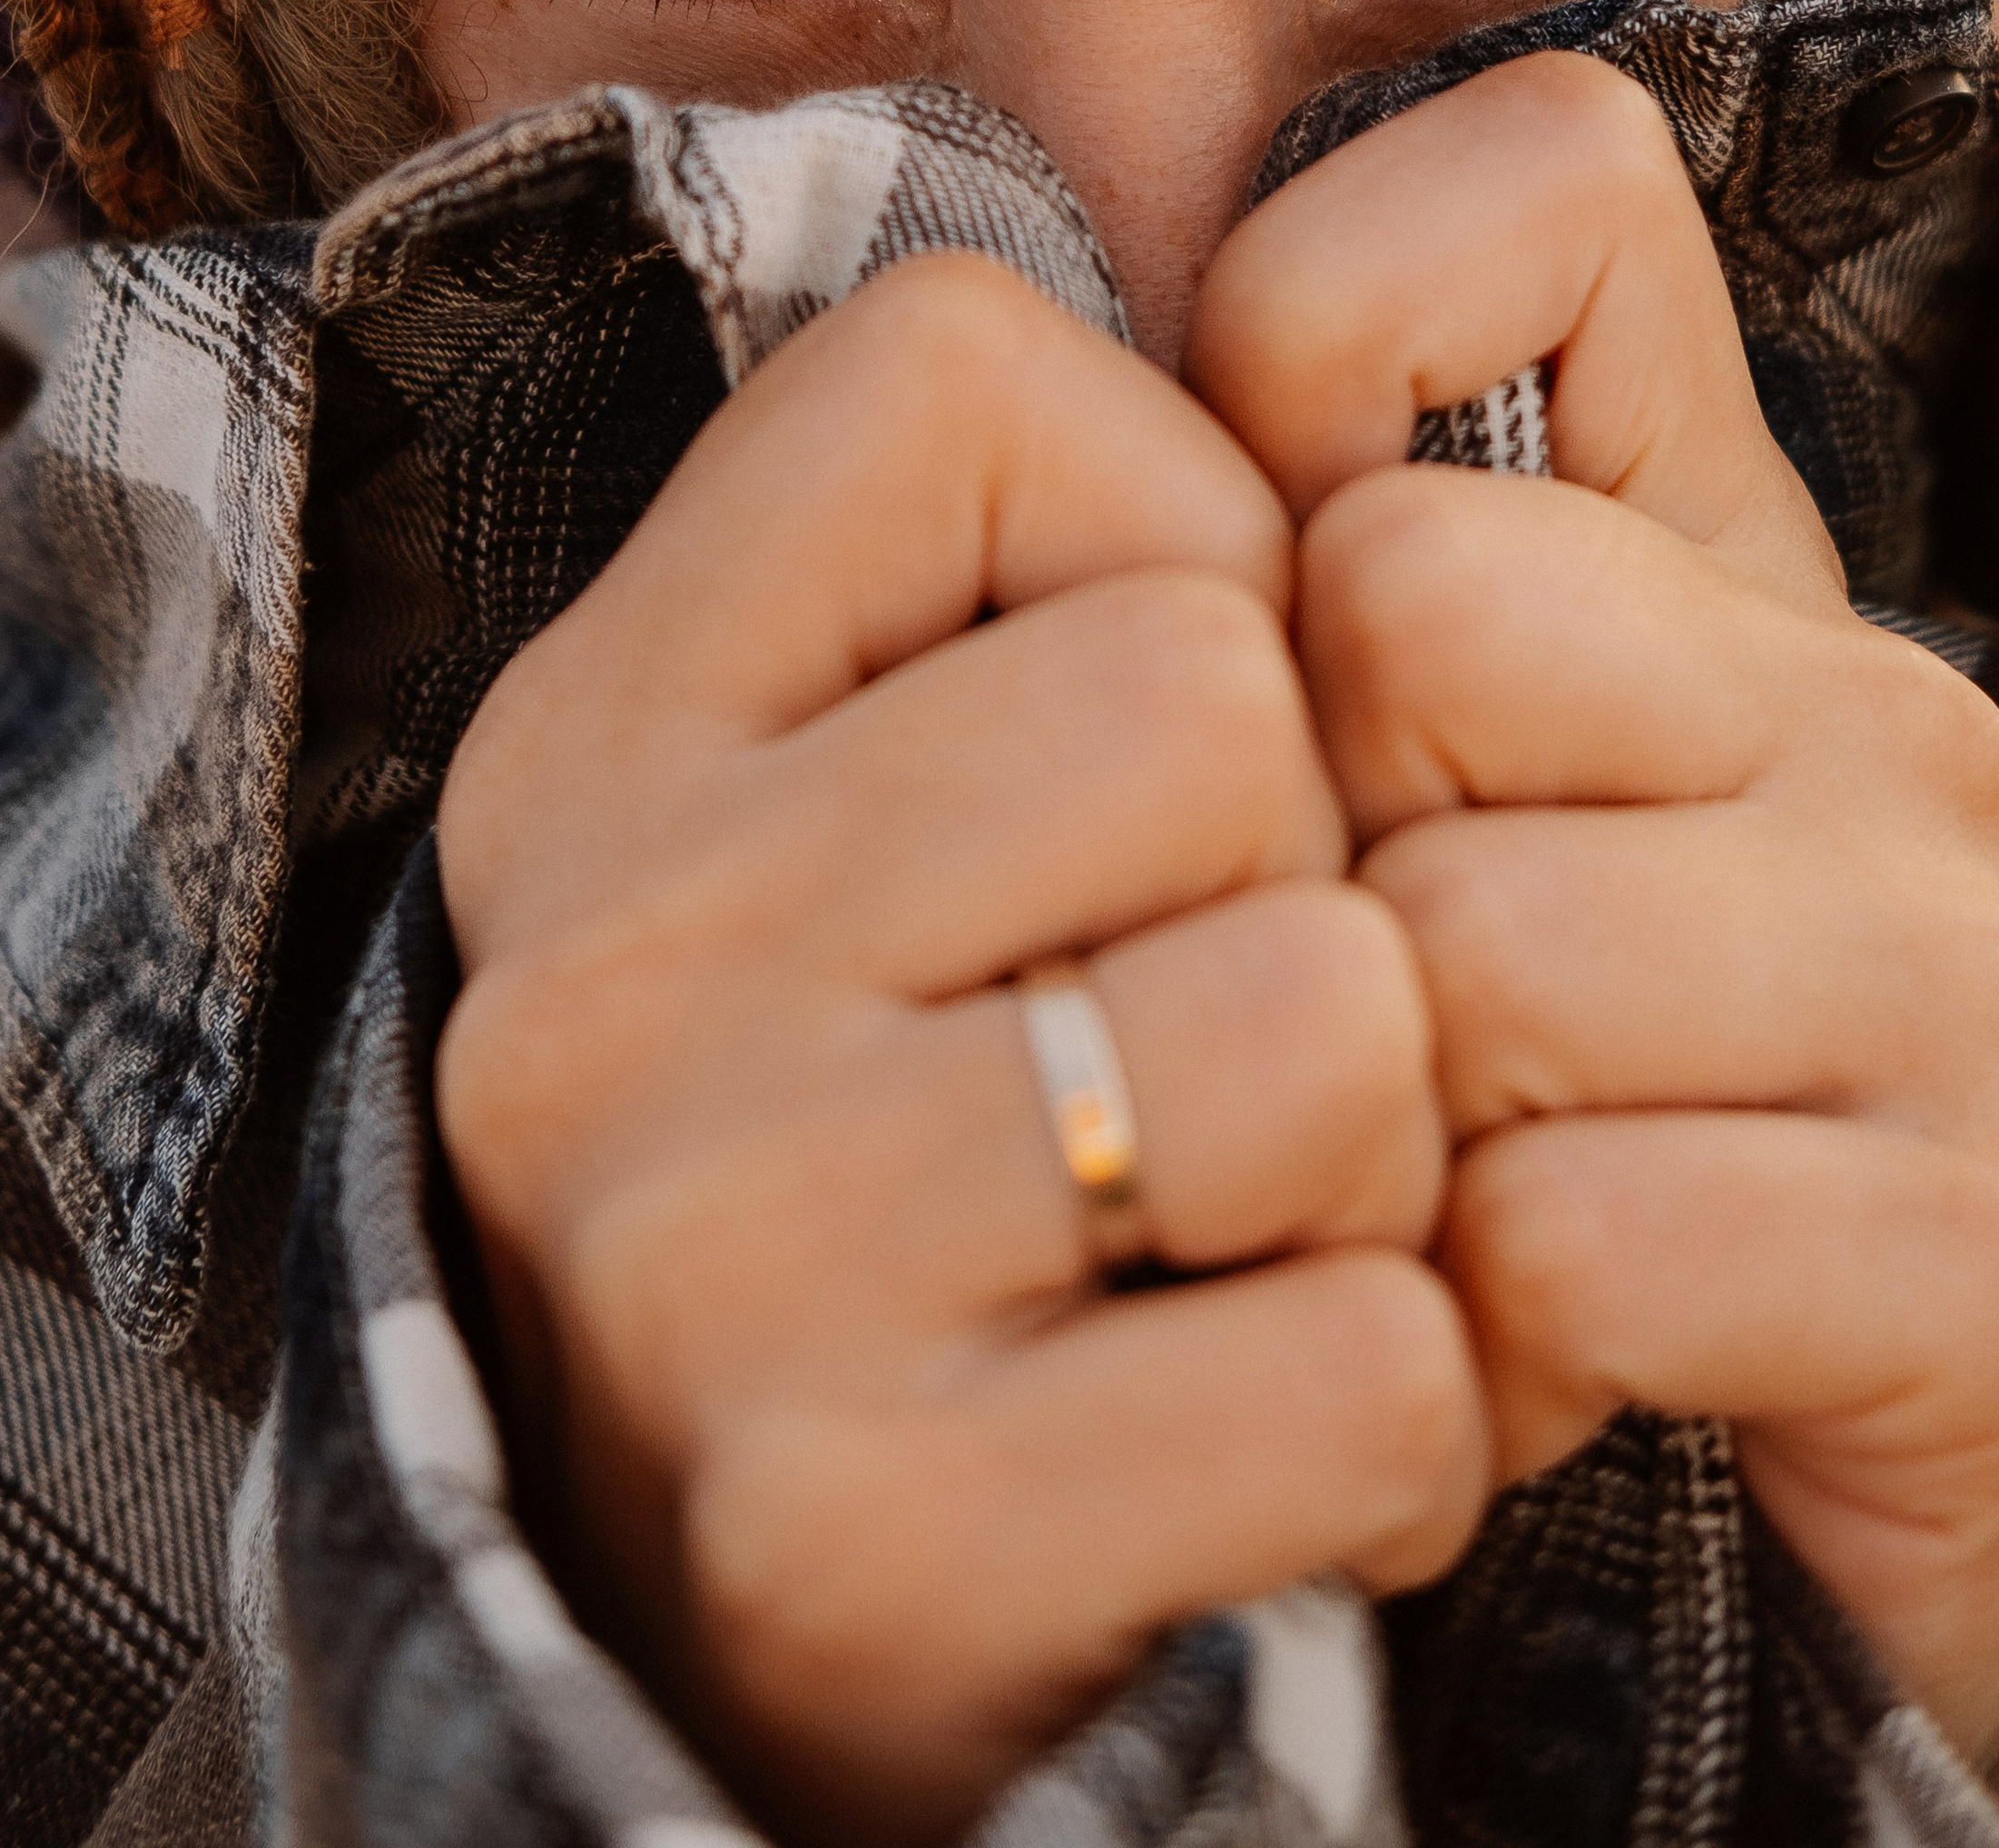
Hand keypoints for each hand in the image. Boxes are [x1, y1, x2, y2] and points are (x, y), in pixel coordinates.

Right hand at [435, 257, 1487, 1847]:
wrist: (752, 1628)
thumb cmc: (924, 1125)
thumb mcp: (884, 799)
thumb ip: (1056, 562)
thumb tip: (1331, 371)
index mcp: (598, 726)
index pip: (964, 370)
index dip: (1163, 527)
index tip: (1128, 745)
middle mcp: (594, 966)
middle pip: (1208, 689)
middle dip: (1307, 869)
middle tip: (1209, 1034)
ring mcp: (701, 1259)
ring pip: (1330, 1019)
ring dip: (1378, 1159)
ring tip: (1234, 1237)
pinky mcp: (859, 1540)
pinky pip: (1372, 1360)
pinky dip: (1404, 1419)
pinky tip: (1251, 1441)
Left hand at [1189, 53, 1998, 1794]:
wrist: (1661, 1518)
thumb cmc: (1402, 1100)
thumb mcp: (1291, 765)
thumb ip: (1224, 521)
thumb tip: (1149, 370)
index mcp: (1709, 523)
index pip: (1542, 185)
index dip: (1300, 369)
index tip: (1278, 635)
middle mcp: (1876, 704)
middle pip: (1414, 602)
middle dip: (1288, 847)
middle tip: (1336, 1008)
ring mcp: (1976, 974)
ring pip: (1469, 952)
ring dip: (1363, 1141)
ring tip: (1418, 1210)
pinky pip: (1585, 1238)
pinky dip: (1481, 1341)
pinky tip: (1533, 1360)